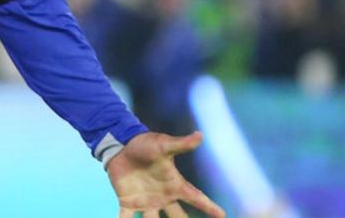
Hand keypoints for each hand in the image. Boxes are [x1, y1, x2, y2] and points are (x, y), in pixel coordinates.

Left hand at [107, 131, 223, 217]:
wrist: (121, 146)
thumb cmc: (145, 144)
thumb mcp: (163, 145)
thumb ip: (181, 144)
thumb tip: (200, 135)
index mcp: (174, 185)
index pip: (196, 197)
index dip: (210, 207)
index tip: (223, 215)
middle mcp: (163, 198)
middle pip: (178, 217)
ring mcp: (146, 202)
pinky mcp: (128, 203)